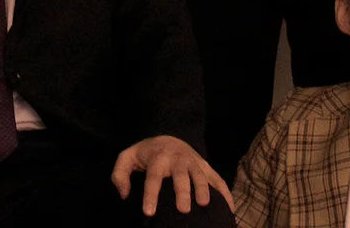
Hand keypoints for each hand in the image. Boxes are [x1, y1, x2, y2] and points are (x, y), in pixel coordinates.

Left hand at [112, 134, 232, 216]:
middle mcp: (177, 159)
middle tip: (183, 210)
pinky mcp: (206, 167)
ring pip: (200, 175)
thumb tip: (124, 195)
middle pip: (180, 175)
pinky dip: (225, 192)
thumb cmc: (147, 153)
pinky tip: (229, 209)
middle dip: (182, 191)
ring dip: (203, 189)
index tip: (148, 212)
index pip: (153, 177)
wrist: (170, 136)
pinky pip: (217, 179)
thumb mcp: (127, 158)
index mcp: (158, 158)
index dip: (151, 194)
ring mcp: (194, 162)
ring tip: (204, 205)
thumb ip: (120, 175)